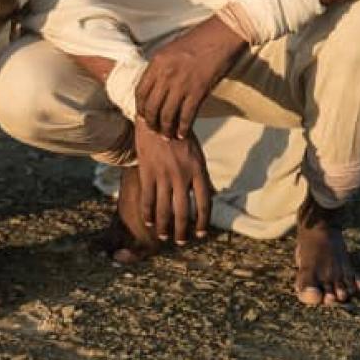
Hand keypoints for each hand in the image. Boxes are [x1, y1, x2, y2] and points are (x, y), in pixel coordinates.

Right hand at [133, 119, 212, 245]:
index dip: (202, 222)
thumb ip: (202, 177)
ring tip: (163, 236)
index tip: (200, 234)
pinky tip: (148, 221)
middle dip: (182, 230)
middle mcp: (182, 175)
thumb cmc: (180, 137)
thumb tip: (212, 196)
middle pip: (183, 211)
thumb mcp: (198, 155)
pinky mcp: (147, 171)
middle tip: (180, 241)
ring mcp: (163, 174)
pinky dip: (147, 212)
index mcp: (198, 171)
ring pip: (163, 208)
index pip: (204, 204)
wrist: (158, 118)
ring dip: (164, 226)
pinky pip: (147, 197)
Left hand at [135, 16, 244, 138]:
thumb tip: (153, 85)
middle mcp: (166, 75)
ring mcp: (181, 84)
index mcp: (156, 63)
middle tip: (153, 130)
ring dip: (165, 128)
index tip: (142, 115)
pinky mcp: (198, 91)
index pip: (140, 92)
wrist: (220, 37)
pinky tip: (182, 134)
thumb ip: (159, 68)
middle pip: (151, 107)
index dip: (140, 107)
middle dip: (151, 122)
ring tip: (166, 135)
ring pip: (167, 114)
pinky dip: (183, 128)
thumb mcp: (169, 50)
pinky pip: (186, 116)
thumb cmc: (197, 41)